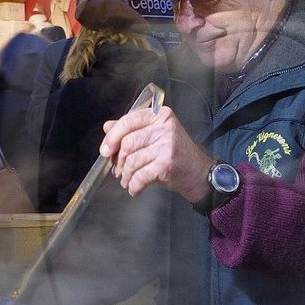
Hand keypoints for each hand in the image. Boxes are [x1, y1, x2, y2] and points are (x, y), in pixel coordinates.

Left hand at [99, 103, 214, 202]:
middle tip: (117, 170)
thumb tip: (107, 127)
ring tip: (127, 181)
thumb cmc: (176, 154)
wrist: (199, 172)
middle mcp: (165, 127)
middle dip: (118, 160)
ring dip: (126, 175)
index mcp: (160, 115)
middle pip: (127, 142)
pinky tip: (135, 188)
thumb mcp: (154, 136)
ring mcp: (167, 144)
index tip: (105, 150)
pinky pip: (141, 175)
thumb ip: (132, 129)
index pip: (128, 121)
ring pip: (132, 160)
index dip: (112, 137)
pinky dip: (134, 185)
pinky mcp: (167, 163)